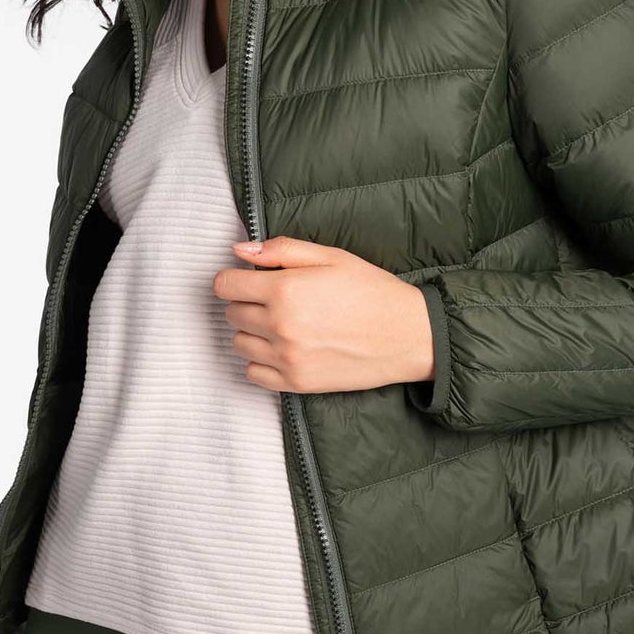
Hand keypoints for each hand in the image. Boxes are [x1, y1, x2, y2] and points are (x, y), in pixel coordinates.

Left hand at [213, 235, 434, 394]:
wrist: (408, 335)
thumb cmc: (372, 291)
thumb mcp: (331, 257)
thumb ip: (282, 250)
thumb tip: (240, 251)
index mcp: (285, 290)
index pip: (225, 285)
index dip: (233, 278)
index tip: (247, 279)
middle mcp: (280, 326)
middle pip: (231, 313)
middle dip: (246, 302)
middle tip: (275, 298)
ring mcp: (287, 358)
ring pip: (238, 343)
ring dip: (252, 331)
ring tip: (281, 323)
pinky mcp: (296, 383)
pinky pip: (253, 373)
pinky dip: (260, 360)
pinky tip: (282, 348)